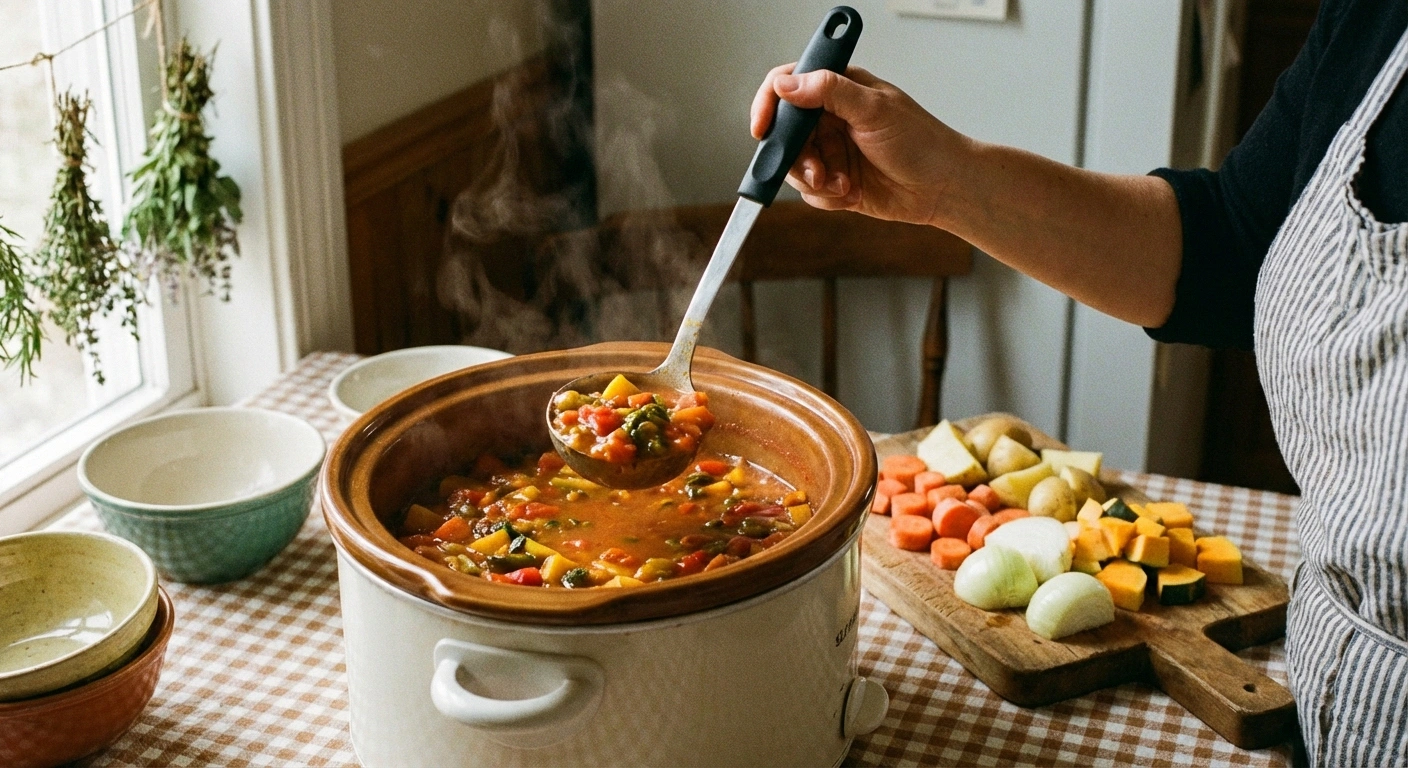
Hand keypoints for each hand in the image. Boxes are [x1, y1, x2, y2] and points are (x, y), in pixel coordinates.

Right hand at [750, 65, 966, 227]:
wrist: (943, 187)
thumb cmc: (921, 142)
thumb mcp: (874, 109)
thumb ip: (829, 91)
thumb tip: (787, 84)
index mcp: (838, 90)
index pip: (788, 85)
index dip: (770, 104)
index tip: (762, 128)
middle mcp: (830, 119)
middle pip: (784, 134)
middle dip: (797, 157)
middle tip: (818, 171)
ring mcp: (831, 151)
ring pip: (794, 167)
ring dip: (815, 180)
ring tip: (843, 184)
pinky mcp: (835, 181)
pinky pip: (810, 192)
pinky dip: (827, 197)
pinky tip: (852, 194)